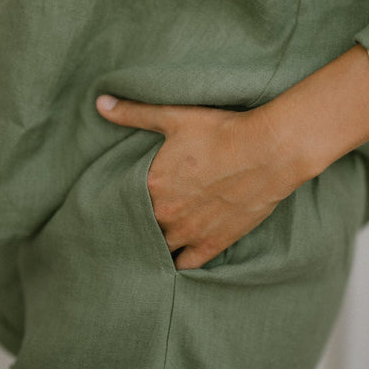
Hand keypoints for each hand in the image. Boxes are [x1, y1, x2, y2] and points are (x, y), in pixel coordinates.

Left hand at [95, 94, 301, 269]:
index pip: (122, 201)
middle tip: (137, 218)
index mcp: (151, 185)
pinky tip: (173, 260)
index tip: (122, 198)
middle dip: (138, 223)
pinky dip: (178, 263)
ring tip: (152, 240)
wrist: (268, 150)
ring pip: (160, 248)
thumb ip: (134, 113)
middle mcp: (165, 214)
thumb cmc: (222, 131)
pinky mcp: (214, 243)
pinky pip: (186, 265)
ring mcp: (189, 232)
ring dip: (155, 244)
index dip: (122, 200)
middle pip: (140, 227)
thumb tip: (100, 103)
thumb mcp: (174, 117)